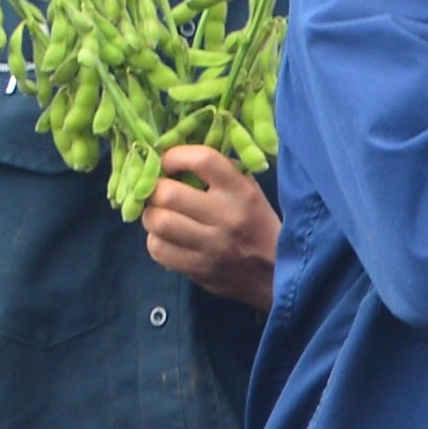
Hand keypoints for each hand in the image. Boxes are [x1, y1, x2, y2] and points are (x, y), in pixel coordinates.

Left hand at [142, 145, 280, 307]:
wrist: (276, 274)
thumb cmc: (258, 225)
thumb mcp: (250, 192)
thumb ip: (220, 173)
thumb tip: (179, 154)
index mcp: (241, 191)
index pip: (203, 160)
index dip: (175, 156)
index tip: (168, 161)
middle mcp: (227, 216)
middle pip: (168, 194)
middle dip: (154, 190)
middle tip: (158, 192)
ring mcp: (212, 245)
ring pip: (158, 222)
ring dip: (151, 215)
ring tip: (160, 215)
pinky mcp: (198, 268)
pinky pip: (158, 249)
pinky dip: (156, 241)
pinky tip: (166, 239)